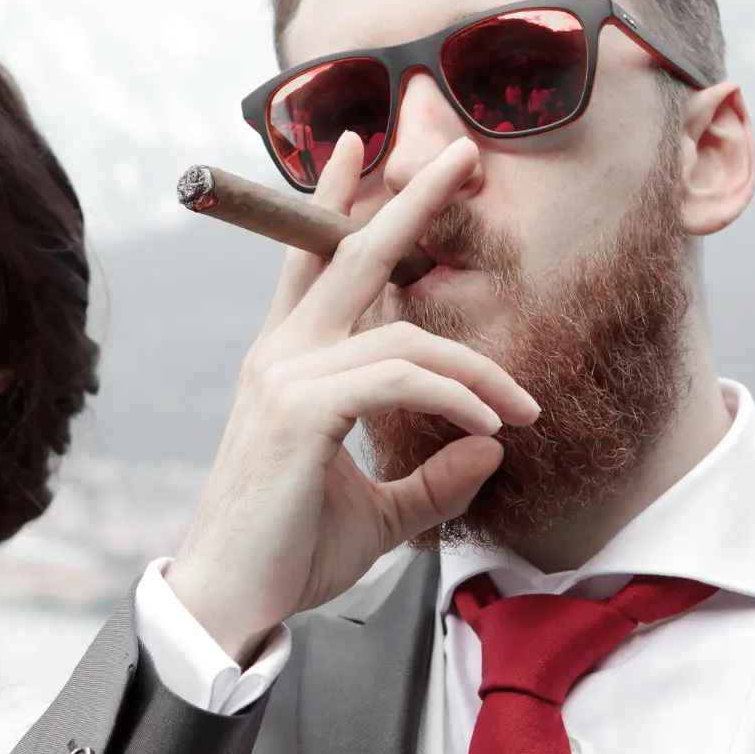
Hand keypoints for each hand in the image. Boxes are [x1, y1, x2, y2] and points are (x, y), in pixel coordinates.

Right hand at [165, 135, 538, 660]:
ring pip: (403, 336)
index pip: (310, 265)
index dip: (333, 203)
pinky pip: (400, 378)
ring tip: (523, 408)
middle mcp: (280, 356)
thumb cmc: (289, 556)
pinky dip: (454, 396)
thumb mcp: (379, 515)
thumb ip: (432, 480)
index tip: (358, 149)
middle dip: (408, 201)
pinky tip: (488, 425)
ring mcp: (286, 377)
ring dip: (477, 368)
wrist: (231, 603)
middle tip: (462, 155)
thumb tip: (492, 452)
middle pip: (349, 254)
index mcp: (285, 365)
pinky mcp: (302, 410)